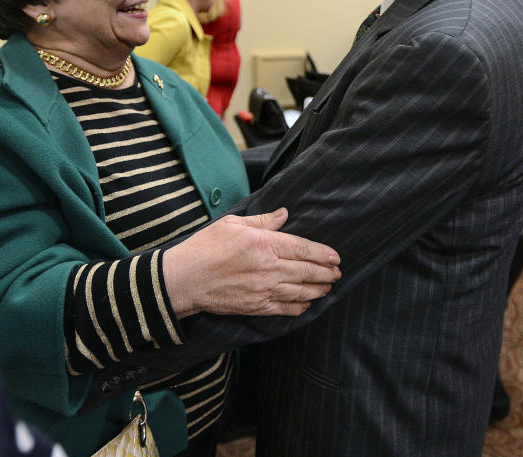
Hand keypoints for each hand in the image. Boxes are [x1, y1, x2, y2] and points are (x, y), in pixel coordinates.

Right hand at [162, 208, 340, 317]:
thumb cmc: (205, 246)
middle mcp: (268, 268)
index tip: (335, 257)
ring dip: (318, 290)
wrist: (185, 278)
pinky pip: (284, 309)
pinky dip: (299, 307)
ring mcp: (263, 290)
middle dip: (325, 273)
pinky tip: (307, 304)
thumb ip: (263, 221)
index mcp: (263, 244)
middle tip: (338, 273)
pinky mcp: (255, 307)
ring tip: (328, 287)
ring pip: (300, 292)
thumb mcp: (232, 223)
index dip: (322, 253)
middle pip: (306, 271)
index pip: (302, 248)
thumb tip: (285, 214)